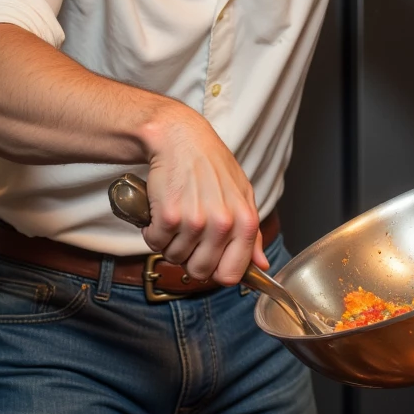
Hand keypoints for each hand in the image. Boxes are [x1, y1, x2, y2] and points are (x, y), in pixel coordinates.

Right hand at [140, 105, 265, 283]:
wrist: (180, 138)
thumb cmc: (211, 164)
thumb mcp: (242, 194)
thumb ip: (253, 234)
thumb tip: (261, 265)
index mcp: (245, 222)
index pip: (231, 274)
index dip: (215, 272)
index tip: (207, 259)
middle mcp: (222, 224)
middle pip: (199, 271)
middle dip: (188, 259)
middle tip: (186, 236)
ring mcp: (195, 221)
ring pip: (174, 257)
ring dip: (169, 243)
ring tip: (175, 219)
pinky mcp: (168, 216)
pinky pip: (155, 243)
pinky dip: (152, 232)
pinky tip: (160, 213)